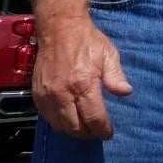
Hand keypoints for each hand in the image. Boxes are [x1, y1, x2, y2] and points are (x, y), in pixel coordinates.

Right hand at [32, 16, 132, 139]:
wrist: (60, 28)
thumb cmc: (88, 41)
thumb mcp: (109, 54)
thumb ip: (116, 76)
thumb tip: (126, 92)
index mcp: (83, 84)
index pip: (93, 118)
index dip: (102, 129)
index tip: (108, 133)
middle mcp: (63, 93)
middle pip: (75, 127)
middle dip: (88, 134)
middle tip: (97, 132)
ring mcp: (47, 95)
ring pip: (60, 125)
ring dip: (73, 130)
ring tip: (84, 128)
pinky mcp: (37, 94)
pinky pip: (47, 117)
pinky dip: (59, 122)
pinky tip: (69, 118)